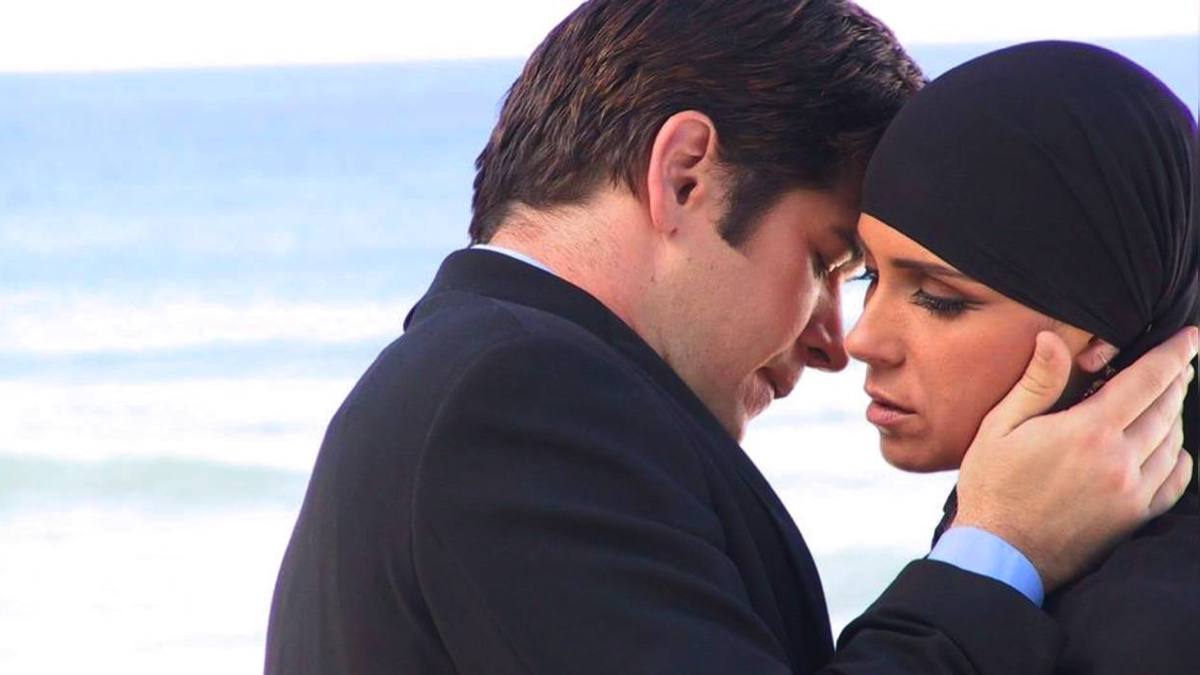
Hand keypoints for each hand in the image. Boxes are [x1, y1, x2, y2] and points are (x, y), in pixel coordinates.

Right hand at [954, 326, 1196, 591]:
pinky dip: (1180, 459)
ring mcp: (1132, 492)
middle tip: (1179, 362)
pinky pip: (1174, 482)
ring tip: (1167, 400)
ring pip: (1174, 442)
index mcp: (1088, 431)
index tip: (1189, 337)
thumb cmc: (993, 486)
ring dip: (1175, 415)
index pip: (1146, 381)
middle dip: (1175, 380)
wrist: (1001, 554)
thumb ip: (1036, 383)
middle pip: (1166, 408)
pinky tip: (1170, 449)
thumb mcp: (1000, 427)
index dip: (1172, 355)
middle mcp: (1119, 460)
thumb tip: (1053, 338)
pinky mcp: (1134, 518)